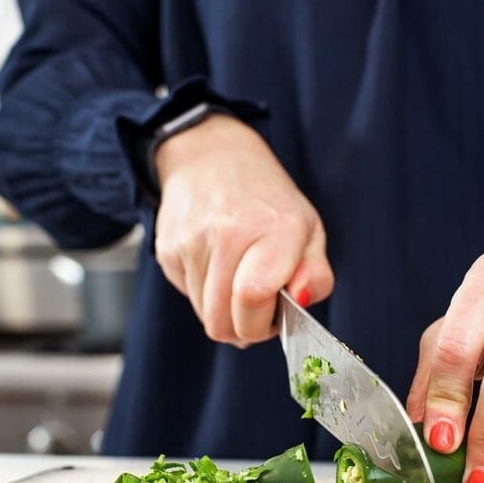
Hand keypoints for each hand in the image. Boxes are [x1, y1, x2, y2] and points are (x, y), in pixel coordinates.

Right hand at [154, 114, 333, 344]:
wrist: (210, 156)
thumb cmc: (266, 199)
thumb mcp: (309, 229)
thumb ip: (316, 275)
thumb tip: (300, 302)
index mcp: (274, 229)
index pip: (253, 299)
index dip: (263, 324)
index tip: (275, 315)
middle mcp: (227, 233)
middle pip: (223, 323)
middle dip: (244, 326)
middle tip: (259, 303)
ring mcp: (191, 242)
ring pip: (204, 316)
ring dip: (224, 310)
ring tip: (238, 277)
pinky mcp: (167, 250)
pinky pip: (187, 297)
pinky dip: (205, 292)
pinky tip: (216, 263)